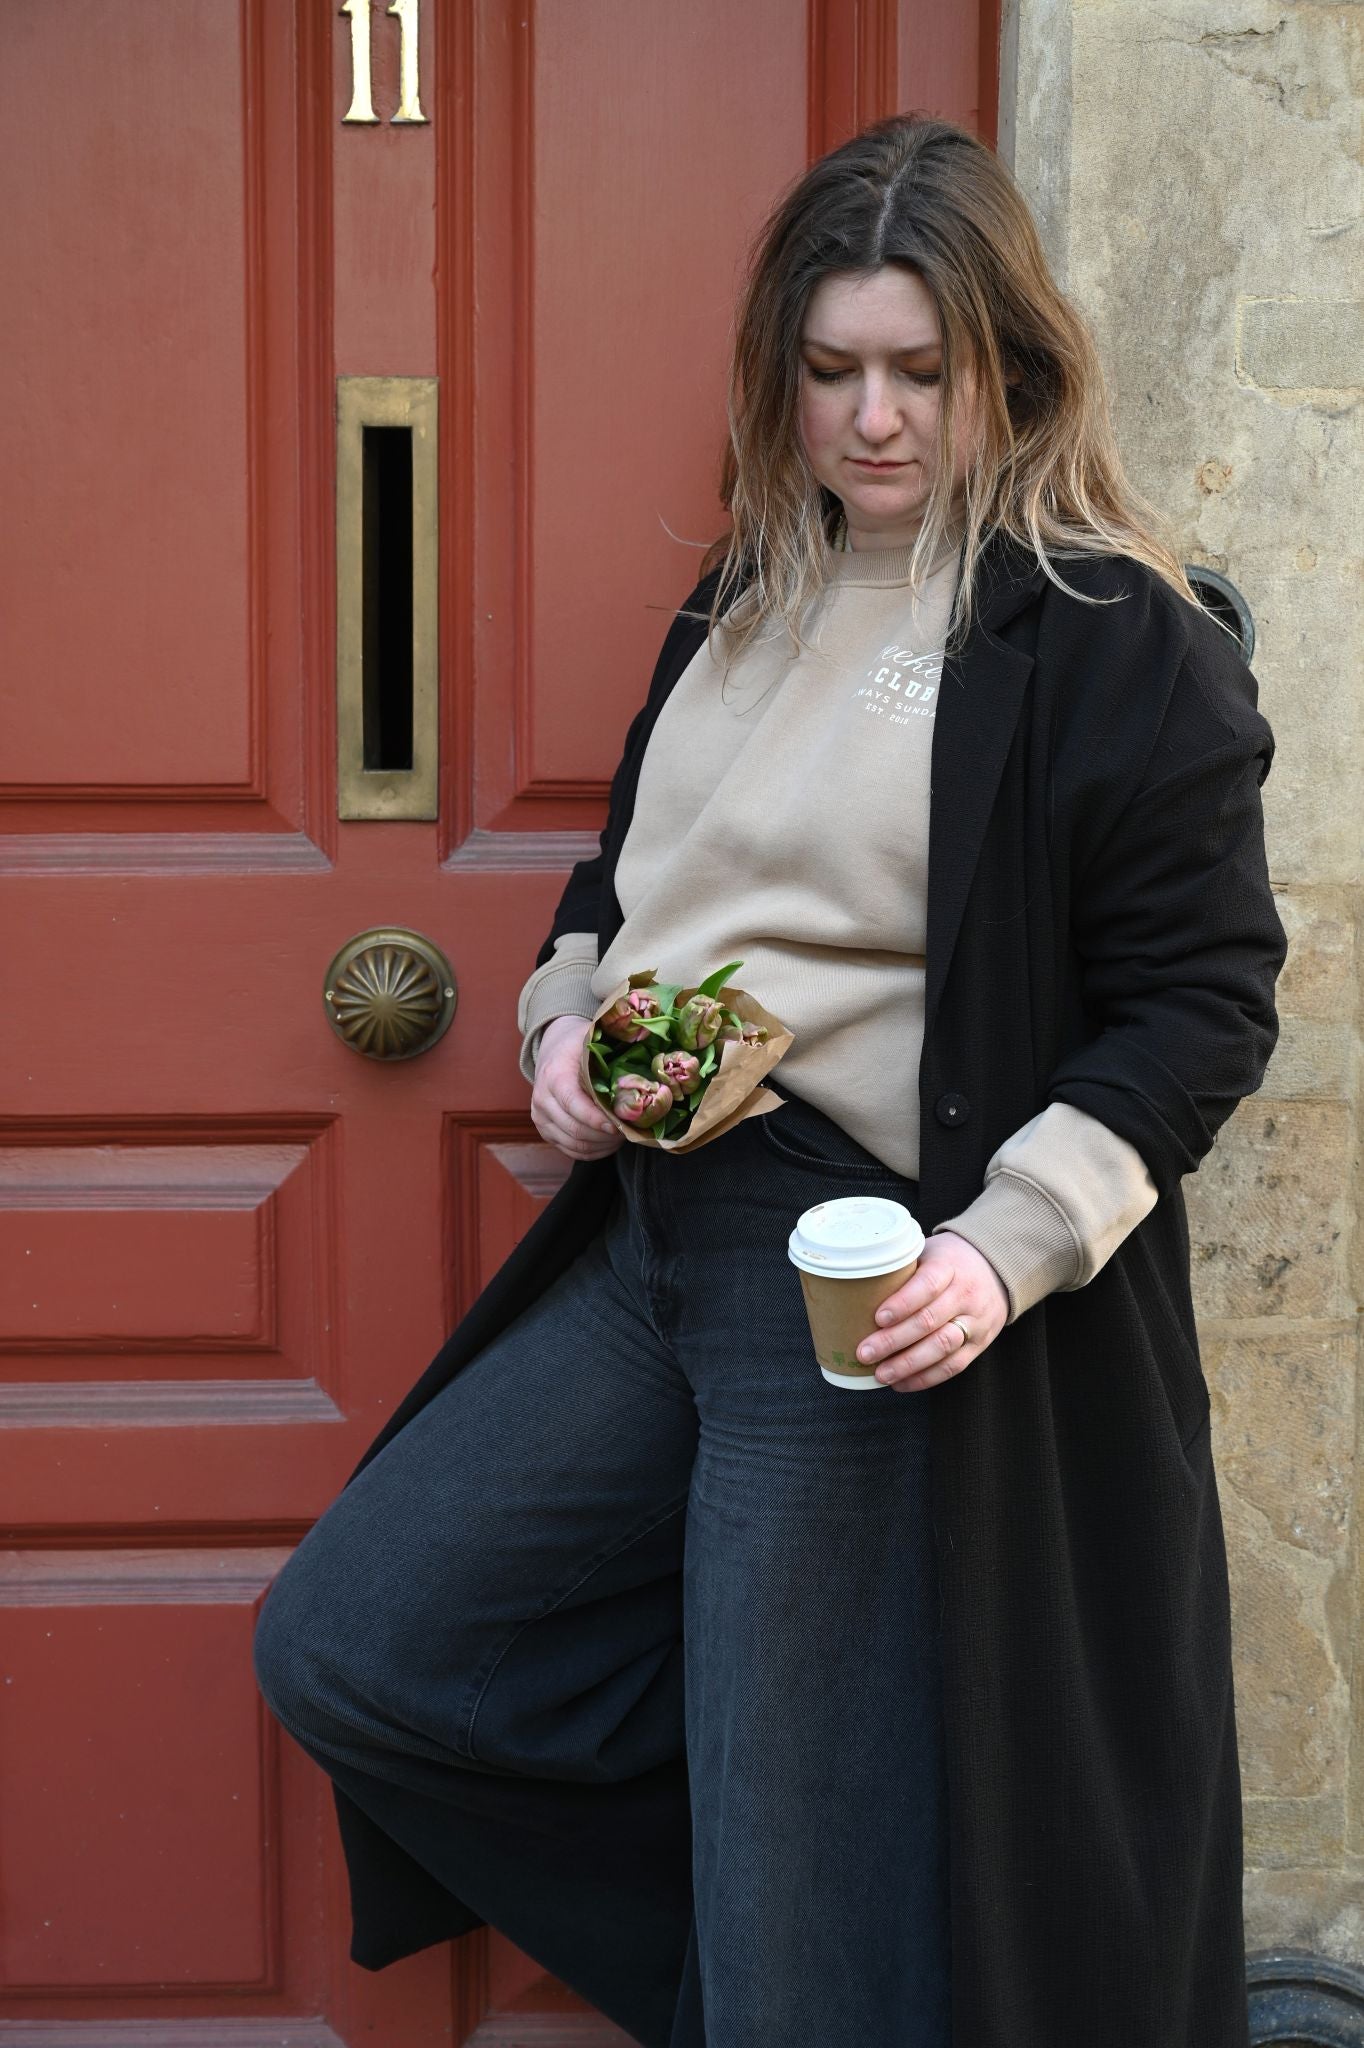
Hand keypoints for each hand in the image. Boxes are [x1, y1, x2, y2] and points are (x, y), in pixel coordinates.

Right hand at [531, 1015, 625, 1160]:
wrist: (553, 1049)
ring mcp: (541, 1118)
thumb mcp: (588, 1039)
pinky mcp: (545, 1131)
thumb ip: (607, 1047)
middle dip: (605, 1135)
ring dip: (602, 1145)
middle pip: (575, 1129)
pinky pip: (571, 1151)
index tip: (619, 1125)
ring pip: (574, 1144)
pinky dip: (593, 1152)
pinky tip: (609, 1143)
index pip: (573, 1104)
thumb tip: (641, 1047)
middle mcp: (542, 1100)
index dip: (597, 1119)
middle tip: (628, 1131)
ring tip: (622, 1137)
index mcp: (554, 1076)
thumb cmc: (577, 1046)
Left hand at [855, 1232, 1009, 1391]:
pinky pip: (953, 1366)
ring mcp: (975, 1321)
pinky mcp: (979, 1344)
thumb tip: (854, 1289)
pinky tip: (901, 1383)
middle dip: (894, 1340)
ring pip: (942, 1347)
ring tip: (880, 1374)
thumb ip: (902, 1269)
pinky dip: (925, 1378)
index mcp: (949, 1266)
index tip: (877, 1318)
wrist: (997, 1268)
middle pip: (929, 1321)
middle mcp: (965, 1295)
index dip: (902, 1303)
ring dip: (908, 1365)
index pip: (927, 1285)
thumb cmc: (950, 1261)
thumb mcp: (929, 1252)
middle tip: (865, 1353)